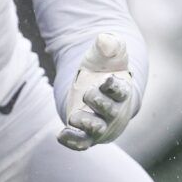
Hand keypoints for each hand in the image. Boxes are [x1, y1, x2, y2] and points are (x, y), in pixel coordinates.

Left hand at [57, 32, 139, 149]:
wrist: (92, 88)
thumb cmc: (101, 70)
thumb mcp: (102, 54)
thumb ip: (108, 45)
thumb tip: (104, 39)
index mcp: (121, 90)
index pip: (121, 91)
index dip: (114, 87)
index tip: (105, 80)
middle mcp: (114, 110)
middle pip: (110, 111)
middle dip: (99, 103)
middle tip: (87, 93)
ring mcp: (101, 124)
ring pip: (97, 129)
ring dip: (86, 123)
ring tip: (74, 116)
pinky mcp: (86, 134)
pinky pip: (82, 143)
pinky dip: (72, 141)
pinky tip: (60, 135)